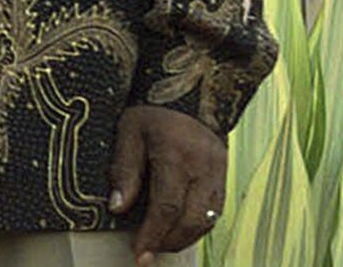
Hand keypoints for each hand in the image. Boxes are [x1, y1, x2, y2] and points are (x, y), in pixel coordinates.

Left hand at [108, 105, 225, 264]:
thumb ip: (124, 170)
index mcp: (175, 155)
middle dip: (168, 242)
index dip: (152, 235)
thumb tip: (117, 208)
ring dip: (184, 238)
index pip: (166, 207)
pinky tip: (180, 229)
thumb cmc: (152, 112)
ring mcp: (218, 173)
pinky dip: (198, 226)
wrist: (190, 92)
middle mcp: (202, 167)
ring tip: (161, 243)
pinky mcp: (225, 176)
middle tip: (148, 252)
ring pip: (207, 220)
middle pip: (191, 220)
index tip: (139, 254)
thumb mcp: (129, 132)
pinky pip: (216, 211)